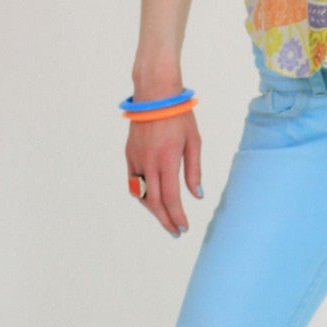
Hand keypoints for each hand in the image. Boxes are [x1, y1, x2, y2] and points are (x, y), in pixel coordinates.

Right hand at [126, 110, 202, 237]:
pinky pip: (134, 182)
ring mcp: (136, 159)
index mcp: (167, 160)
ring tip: (166, 216)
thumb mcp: (194, 142)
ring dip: (153, 209)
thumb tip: (197, 195)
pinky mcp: (129, 155)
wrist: (154, 94)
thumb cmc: (178, 116)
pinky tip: (153, 198)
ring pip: (142, 194)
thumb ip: (194, 170)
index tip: (183, 228)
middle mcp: (149, 163)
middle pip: (154, 202)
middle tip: (175, 232)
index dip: (177, 216)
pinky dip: (143, 194)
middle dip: (165, 220)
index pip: (171, 198)